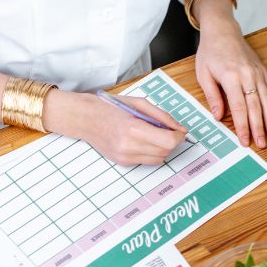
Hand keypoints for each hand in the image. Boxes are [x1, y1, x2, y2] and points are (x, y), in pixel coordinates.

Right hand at [42, 91, 186, 165]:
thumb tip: (180, 129)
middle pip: (165, 151)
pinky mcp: (123, 162)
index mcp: (134, 128)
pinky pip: (146, 161)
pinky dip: (150, 151)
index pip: (168, 141)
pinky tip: (141, 140)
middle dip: (171, 142)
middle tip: (166, 130)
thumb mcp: (139, 103)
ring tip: (152, 134)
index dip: (178, 137)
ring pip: (158, 159)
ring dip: (161, 148)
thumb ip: (162, 116)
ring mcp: (125, 156)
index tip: (179, 131)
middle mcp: (129, 146)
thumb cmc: (111, 107)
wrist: (86, 119)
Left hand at [192, 0, 266, 148]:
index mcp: (231, 77)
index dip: (242, 126)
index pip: (239, 107)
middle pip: (255, 106)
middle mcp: (247, 75)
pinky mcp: (262, 70)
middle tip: (262, 144)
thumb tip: (218, 116)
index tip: (245, 140)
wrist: (222, 30)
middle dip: (259, 127)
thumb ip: (212, 96)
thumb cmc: (210, 51)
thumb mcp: (203, 74)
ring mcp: (257, 72)